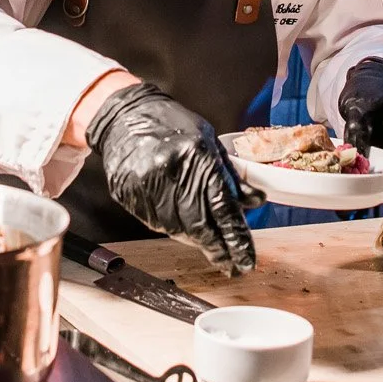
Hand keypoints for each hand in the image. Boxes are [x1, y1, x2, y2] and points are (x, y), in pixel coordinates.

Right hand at [88, 83, 262, 273]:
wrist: (125, 115)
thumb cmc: (172, 125)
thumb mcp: (209, 142)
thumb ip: (231, 176)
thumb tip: (257, 201)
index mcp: (196, 154)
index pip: (222, 206)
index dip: (236, 238)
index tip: (246, 261)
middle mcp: (170, 171)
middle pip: (199, 225)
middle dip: (218, 250)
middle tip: (230, 266)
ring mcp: (145, 184)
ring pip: (176, 229)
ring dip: (195, 241)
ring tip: (207, 244)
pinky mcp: (128, 194)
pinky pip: (155, 223)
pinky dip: (172, 229)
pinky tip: (181, 224)